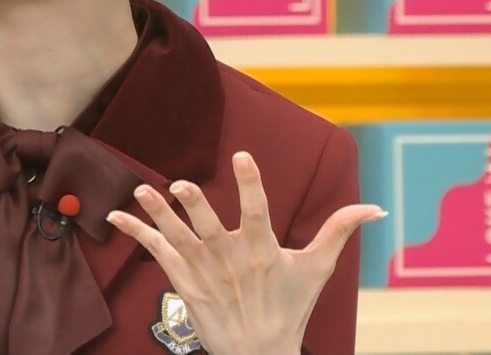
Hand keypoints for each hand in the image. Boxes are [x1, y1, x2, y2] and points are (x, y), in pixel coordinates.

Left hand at [107, 151, 384, 354]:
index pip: (256, 210)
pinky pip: (156, 252)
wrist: (260, 354)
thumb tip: (375, 207)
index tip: (241, 156)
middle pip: (208, 226)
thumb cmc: (290, 307)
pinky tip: (115, 215)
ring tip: (140, 191)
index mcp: (262, 250)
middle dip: (193, 207)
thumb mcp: (317, 269)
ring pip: (176, 236)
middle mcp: (229, 258)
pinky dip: (136, 233)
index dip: (250, 183)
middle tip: (180, 186)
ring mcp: (204, 271)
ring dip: (156, 214)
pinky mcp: (184, 282)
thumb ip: (339, 231)